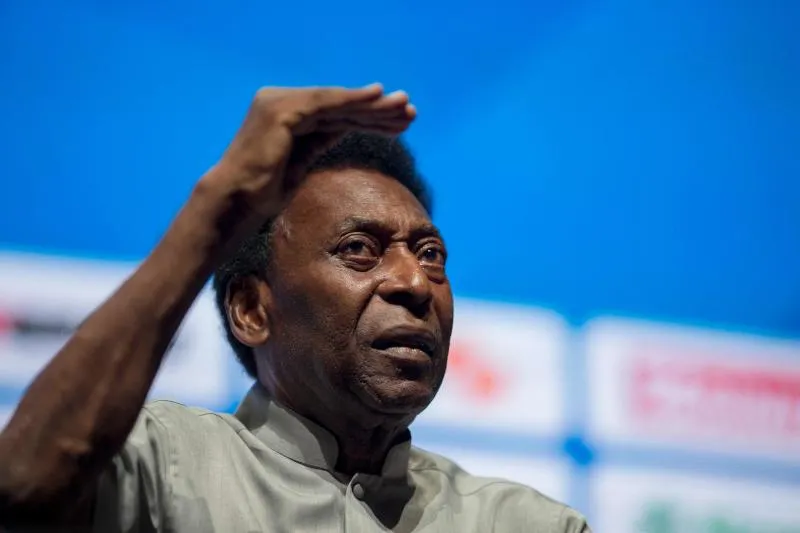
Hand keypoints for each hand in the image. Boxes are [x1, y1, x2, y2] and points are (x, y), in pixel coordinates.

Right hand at [207, 84, 414, 220]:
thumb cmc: (264, 191)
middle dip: (377, 111)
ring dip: (373, 106)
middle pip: (339, 107)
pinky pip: (325, 103)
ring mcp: (279, 102)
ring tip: (404, 108)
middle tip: (410, 112)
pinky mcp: (282, 110)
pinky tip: (377, 97)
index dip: (369, 119)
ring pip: (337, 104)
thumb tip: (348, 126)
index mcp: (286, 114)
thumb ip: (321, 139)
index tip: (400, 125)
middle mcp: (280, 101)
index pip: (335, 115)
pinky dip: (352, 100)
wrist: (236, 201)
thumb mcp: (302, 160)